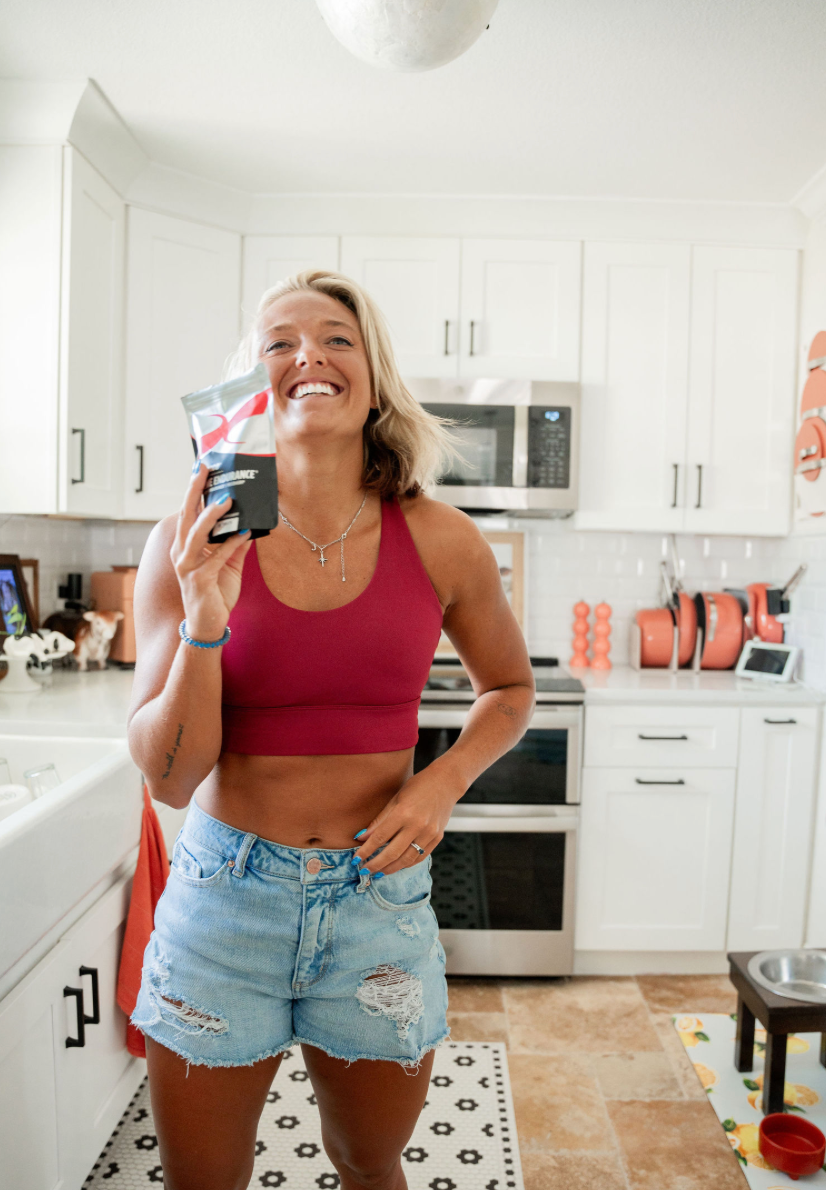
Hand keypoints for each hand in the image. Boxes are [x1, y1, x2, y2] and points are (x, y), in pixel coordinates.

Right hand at [171, 464, 252, 639]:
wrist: (208, 625)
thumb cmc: (215, 593)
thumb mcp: (229, 564)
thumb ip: (236, 544)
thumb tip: (250, 524)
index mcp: (184, 546)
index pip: (187, 512)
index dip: (193, 490)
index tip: (201, 468)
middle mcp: (180, 553)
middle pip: (186, 515)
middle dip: (194, 491)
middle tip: (204, 469)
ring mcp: (187, 566)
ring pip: (196, 534)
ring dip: (211, 516)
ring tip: (227, 500)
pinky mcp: (199, 580)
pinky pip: (216, 558)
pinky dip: (231, 545)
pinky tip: (245, 533)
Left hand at [352, 768, 463, 876]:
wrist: (446, 782)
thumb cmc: (418, 786)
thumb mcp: (395, 799)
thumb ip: (379, 820)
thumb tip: (361, 837)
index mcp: (403, 812)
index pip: (380, 837)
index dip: (366, 851)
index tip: (356, 859)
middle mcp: (417, 825)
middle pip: (392, 852)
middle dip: (376, 864)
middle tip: (364, 871)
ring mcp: (429, 833)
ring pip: (406, 859)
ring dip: (390, 868)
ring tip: (379, 872)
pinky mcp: (437, 838)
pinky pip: (420, 857)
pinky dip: (407, 863)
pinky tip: (397, 865)